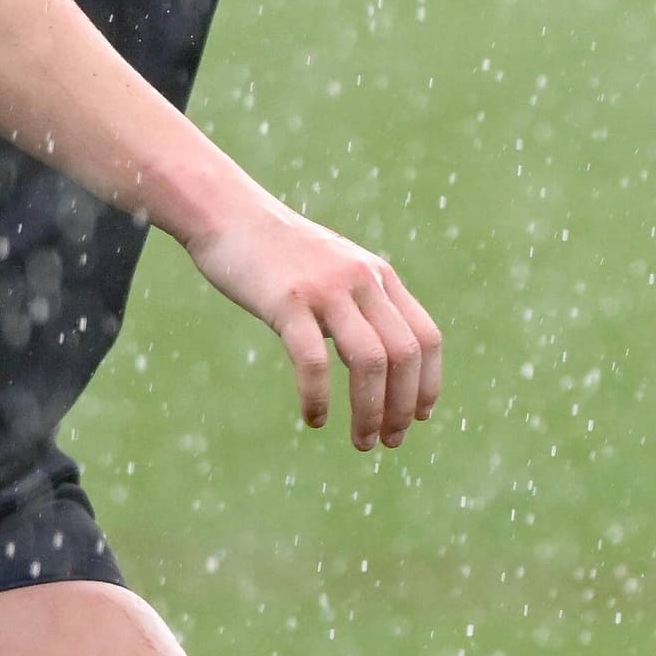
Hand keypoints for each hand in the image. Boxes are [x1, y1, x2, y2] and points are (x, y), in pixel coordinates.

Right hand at [184, 189, 442, 449]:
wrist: (227, 213)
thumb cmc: (278, 253)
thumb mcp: (334, 271)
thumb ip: (360, 302)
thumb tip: (379, 353)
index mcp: (379, 277)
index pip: (425, 337)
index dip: (428, 383)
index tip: (419, 417)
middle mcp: (363, 281)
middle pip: (404, 355)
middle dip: (402, 406)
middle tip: (389, 441)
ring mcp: (326, 290)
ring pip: (370, 361)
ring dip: (370, 411)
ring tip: (361, 442)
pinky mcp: (287, 301)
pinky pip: (313, 359)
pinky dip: (319, 397)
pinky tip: (314, 419)